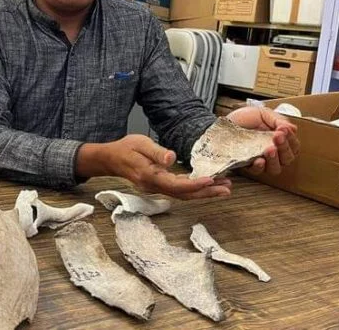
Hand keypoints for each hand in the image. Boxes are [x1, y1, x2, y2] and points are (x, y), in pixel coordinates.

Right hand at [77, 134, 231, 199]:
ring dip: (204, 192)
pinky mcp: (159, 186)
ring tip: (224, 188)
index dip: (195, 185)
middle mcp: (154, 186)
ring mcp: (157, 188)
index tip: (211, 180)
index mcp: (150, 176)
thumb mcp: (140, 143)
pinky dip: (195, 189)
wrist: (111, 159)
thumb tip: (172, 158)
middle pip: (184, 194)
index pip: (176, 185)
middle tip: (227, 189)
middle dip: (206, 193)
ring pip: (183, 194)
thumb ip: (156, 152)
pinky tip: (207, 184)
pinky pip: (179, 190)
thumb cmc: (125, 148)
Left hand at [227, 106, 299, 175]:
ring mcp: (260, 160)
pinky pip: (257, 172)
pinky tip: (259, 160)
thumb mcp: (262, 114)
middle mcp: (273, 153)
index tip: (284, 129)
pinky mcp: (247, 166)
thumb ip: (278, 120)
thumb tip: (292, 129)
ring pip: (276, 168)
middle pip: (287, 158)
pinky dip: (260, 167)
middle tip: (278, 137)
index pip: (293, 145)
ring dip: (275, 159)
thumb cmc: (243, 119)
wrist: (223, 123)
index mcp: (279, 140)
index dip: (291, 139)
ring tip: (270, 149)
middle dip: (284, 148)